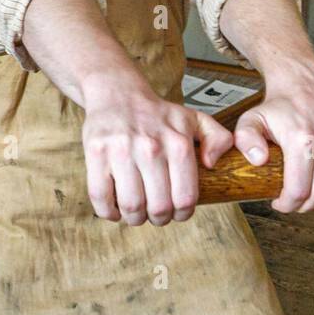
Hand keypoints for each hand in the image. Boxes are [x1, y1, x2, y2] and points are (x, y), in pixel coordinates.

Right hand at [81, 77, 234, 225]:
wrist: (118, 94)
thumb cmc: (159, 115)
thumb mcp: (195, 119)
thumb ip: (217, 138)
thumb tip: (212, 164)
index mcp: (178, 144)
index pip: (185, 198)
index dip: (183, 214)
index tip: (178, 213)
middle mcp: (151, 148)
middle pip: (158, 207)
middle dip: (160, 219)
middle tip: (157, 216)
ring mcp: (121, 151)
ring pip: (131, 206)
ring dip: (135, 219)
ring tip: (137, 214)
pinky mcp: (96, 154)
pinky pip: (100, 196)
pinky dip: (108, 212)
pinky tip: (115, 209)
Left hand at [231, 69, 313, 212]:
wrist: (302, 80)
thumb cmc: (278, 106)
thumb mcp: (250, 121)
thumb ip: (246, 141)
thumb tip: (259, 160)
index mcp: (301, 138)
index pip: (299, 189)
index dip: (289, 205)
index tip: (281, 204)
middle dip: (308, 205)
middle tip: (299, 203)